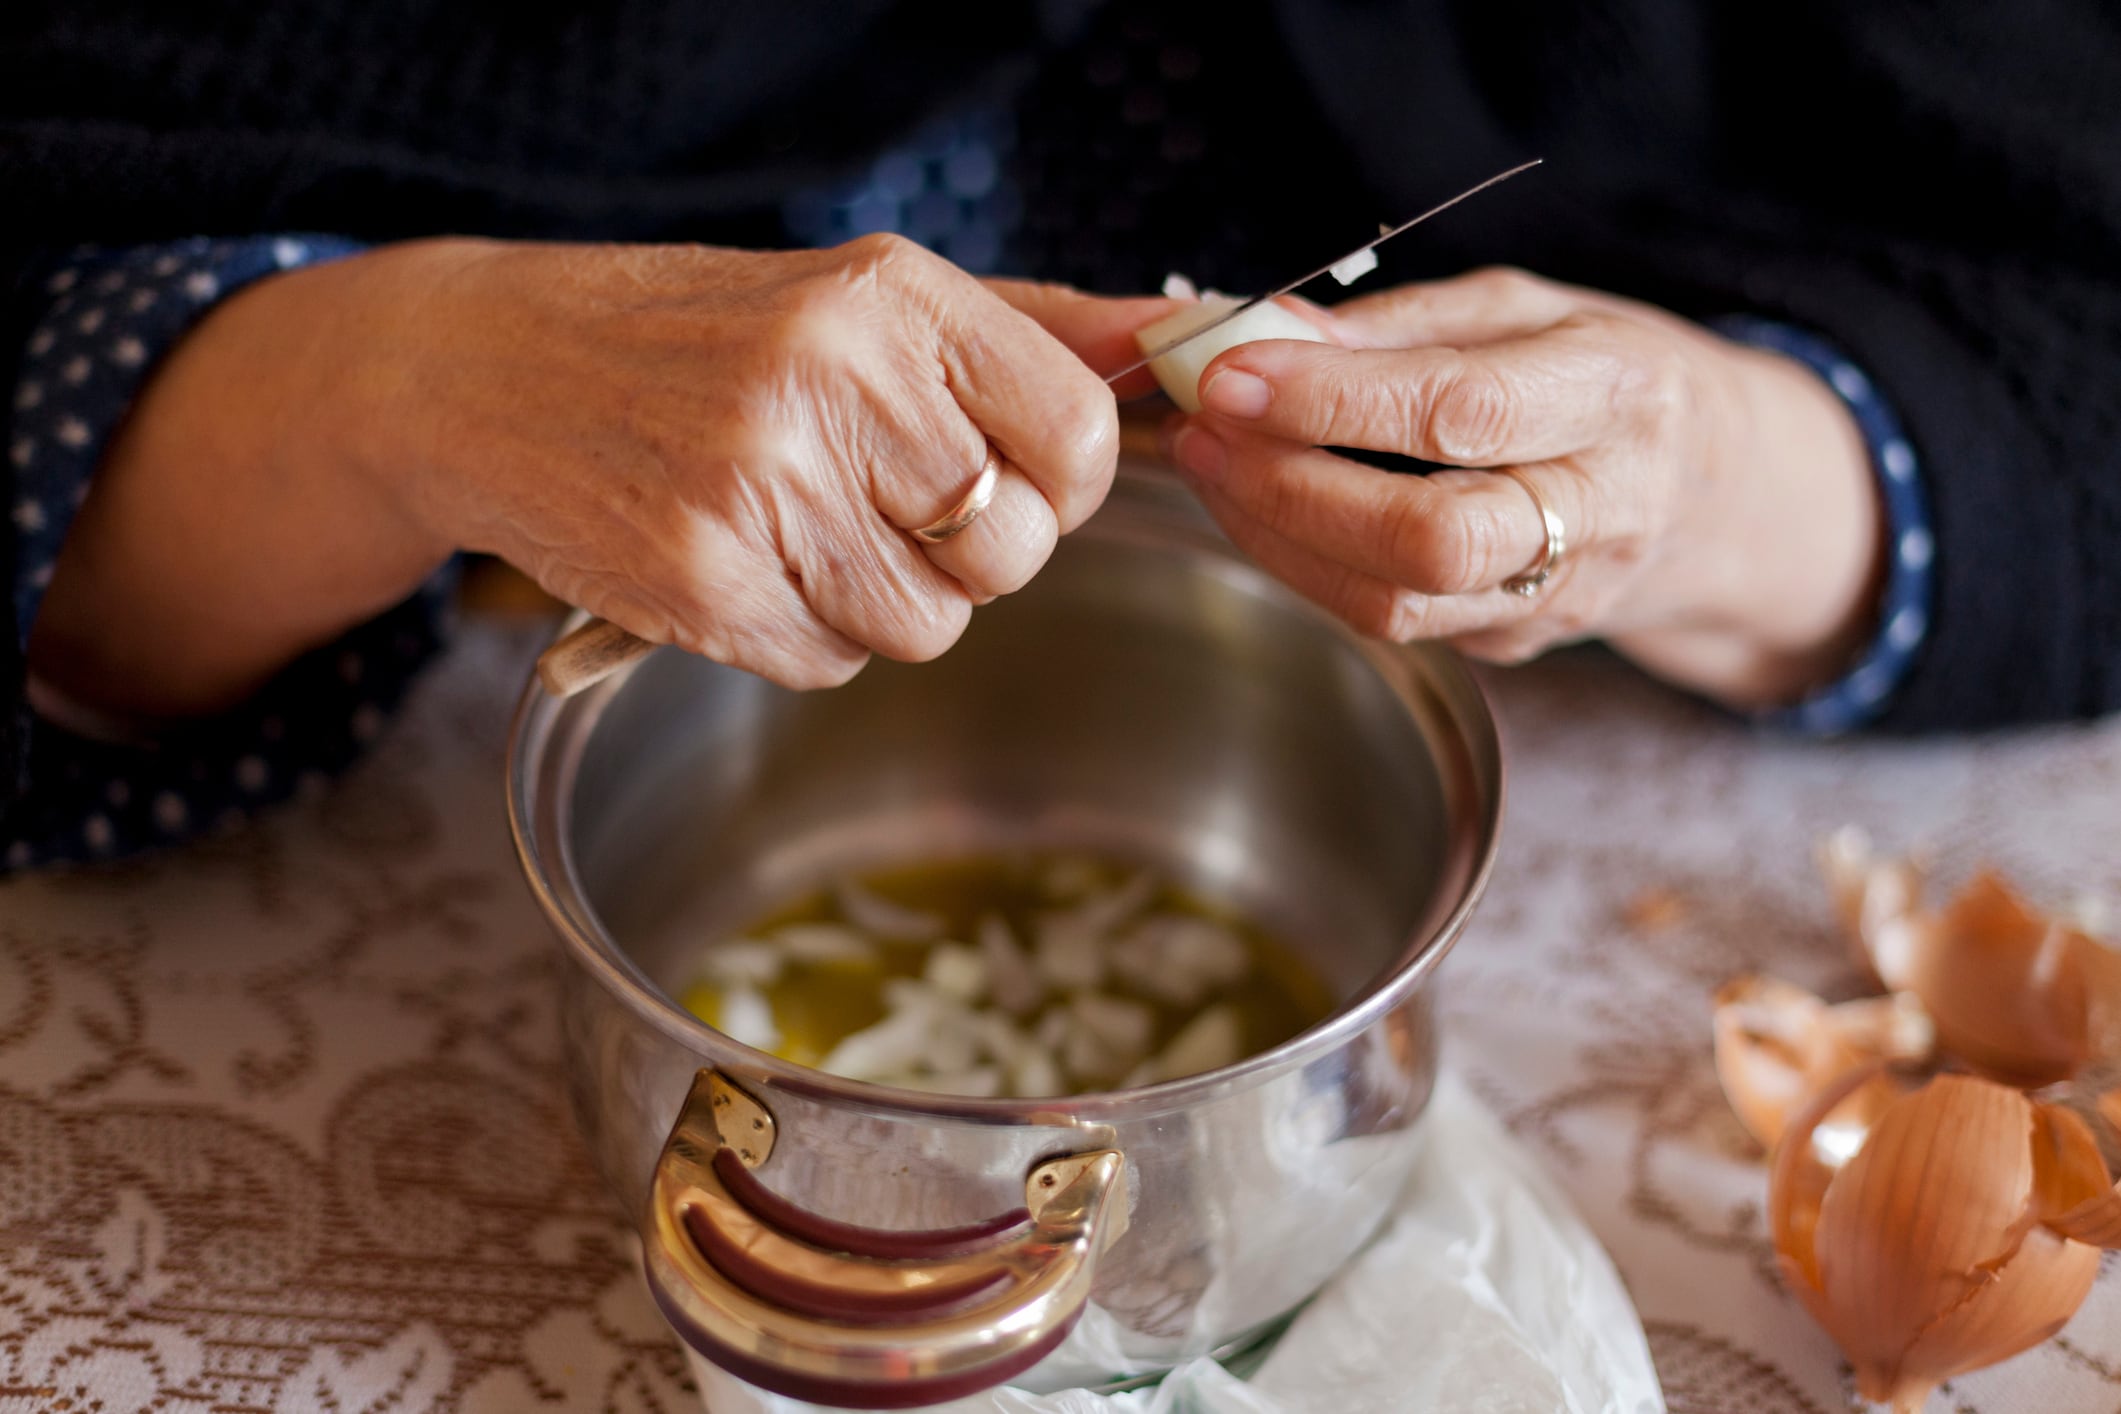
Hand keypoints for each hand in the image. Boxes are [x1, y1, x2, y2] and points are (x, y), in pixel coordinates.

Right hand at [356, 236, 1169, 687]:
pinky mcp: (701, 579)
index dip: (1061, 486)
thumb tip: (1166, 346)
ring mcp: (761, 485)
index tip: (1013, 480)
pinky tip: (742, 562)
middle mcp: (833, 381)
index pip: (1077, 435)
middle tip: (879, 504)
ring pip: (926, 625)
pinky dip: (800, 635)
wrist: (492, 371)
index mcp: (892, 297)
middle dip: (965, 554)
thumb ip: (1023, 329)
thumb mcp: (860, 298)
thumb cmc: (696, 336)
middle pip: (1012, 550)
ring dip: (879, 602)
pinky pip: (829, 665)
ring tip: (797, 528)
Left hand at [1163, 267, 1885, 706]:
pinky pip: (1389, 620)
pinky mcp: (1514, 641)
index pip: (1460, 410)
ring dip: (1278, 534)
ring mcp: (1559, 594)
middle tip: (1205, 428)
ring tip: (1209, 463)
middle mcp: (1600, 506)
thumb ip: (1401, 323)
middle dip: (1293, 485)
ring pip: (1398, 601)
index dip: (1332, 398)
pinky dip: (1304, 564)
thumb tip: (1266, 328)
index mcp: (1616, 392)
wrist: (1720, 493)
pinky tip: (1258, 507)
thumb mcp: (1530, 308)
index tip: (1230, 373)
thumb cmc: (1607, 379)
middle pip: (1430, 534)